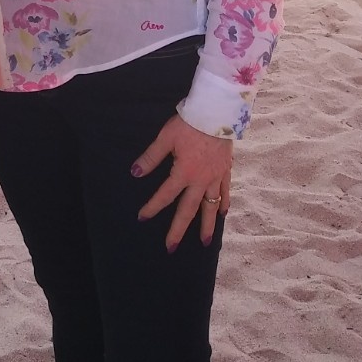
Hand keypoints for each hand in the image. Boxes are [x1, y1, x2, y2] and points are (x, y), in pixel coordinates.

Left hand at [132, 114, 232, 251]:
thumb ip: (151, 157)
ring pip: (210, 207)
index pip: (165, 195)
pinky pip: (225, 192)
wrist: (217, 113)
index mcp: (183, 173)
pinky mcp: (226, 171)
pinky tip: (222, 213)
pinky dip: (223, 203)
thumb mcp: (166, 138)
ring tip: (204, 242)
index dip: (152, 207)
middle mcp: (200, 180)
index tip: (142, 218)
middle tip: (171, 248)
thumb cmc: (189, 124)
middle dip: (178, 230)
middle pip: (188, 210)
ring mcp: (215, 177)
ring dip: (206, 225)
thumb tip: (135, 173)